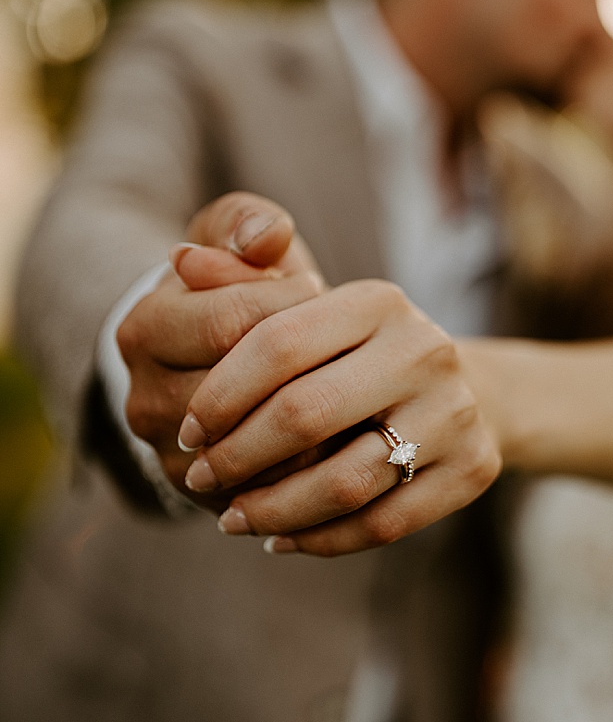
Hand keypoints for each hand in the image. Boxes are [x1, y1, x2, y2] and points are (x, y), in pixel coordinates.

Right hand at [116, 192, 326, 508]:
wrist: (219, 361)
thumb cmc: (240, 289)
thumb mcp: (236, 243)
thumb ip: (249, 226)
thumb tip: (267, 237)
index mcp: (144, 331)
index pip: (231, 321)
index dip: (289, 303)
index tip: (318, 289)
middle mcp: (146, 400)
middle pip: (249, 388)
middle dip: (310, 361)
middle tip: (345, 342)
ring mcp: (176, 456)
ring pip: (267, 444)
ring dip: (324, 417)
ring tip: (358, 383)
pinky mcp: (214, 496)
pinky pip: (280, 486)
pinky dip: (324, 460)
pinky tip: (354, 430)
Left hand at [180, 279, 502, 555]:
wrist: (463, 391)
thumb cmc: (358, 351)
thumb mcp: (307, 305)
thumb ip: (240, 281)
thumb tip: (181, 260)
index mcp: (380, 301)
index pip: (277, 344)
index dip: (219, 396)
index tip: (189, 431)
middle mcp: (427, 350)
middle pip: (306, 416)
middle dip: (237, 457)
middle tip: (201, 477)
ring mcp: (456, 412)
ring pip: (345, 482)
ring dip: (274, 511)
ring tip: (234, 517)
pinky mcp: (474, 468)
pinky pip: (384, 523)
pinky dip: (323, 540)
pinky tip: (284, 537)